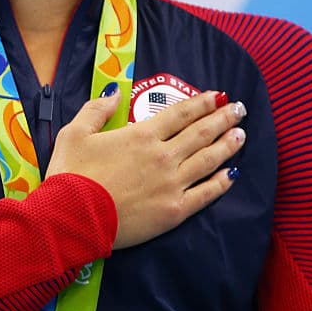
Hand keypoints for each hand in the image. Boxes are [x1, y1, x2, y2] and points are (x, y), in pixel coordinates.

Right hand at [45, 89, 245, 248]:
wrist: (71, 218)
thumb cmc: (70, 174)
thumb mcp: (75, 133)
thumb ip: (97, 109)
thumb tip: (115, 92)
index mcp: (141, 135)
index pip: (180, 114)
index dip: (202, 103)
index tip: (218, 96)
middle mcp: (163, 156)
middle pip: (200, 133)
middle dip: (223, 118)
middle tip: (240, 109)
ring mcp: (171, 184)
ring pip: (208, 160)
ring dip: (227, 145)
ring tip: (241, 135)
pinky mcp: (173, 211)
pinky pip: (205, 194)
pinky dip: (221, 183)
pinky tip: (232, 174)